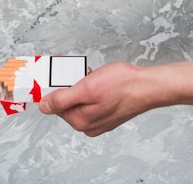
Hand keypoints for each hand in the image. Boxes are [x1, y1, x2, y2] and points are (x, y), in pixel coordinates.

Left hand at [38, 62, 152, 135]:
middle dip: (67, 84)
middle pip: (66, 102)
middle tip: (72, 68)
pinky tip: (95, 78)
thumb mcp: (87, 88)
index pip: (55, 105)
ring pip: (79, 99)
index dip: (53, 87)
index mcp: (81, 121)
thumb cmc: (122, 85)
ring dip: (79, 84)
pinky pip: (90, 100)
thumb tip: (44, 107)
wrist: (148, 86)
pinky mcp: (107, 113)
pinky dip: (89, 87)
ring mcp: (99, 120)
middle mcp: (89, 125)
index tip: (54, 73)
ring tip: (87, 73)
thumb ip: (63, 99)